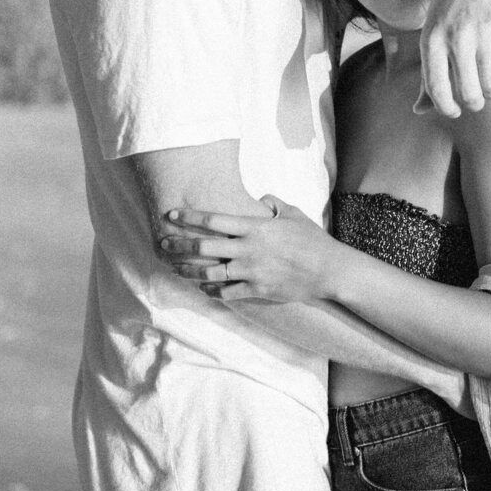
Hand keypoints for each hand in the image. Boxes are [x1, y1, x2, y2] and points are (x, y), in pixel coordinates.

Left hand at [159, 196, 335, 302]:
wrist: (328, 270)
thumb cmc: (312, 239)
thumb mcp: (293, 213)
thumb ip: (273, 204)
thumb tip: (260, 198)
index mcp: (255, 228)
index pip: (215, 220)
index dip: (190, 217)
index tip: (172, 215)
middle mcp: (248, 249)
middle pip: (205, 247)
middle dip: (180, 245)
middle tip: (162, 243)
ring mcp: (251, 271)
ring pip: (210, 272)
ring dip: (189, 271)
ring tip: (175, 268)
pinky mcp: (257, 290)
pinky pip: (227, 292)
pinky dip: (212, 290)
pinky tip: (203, 287)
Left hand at [417, 0, 490, 116]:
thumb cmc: (449, 13)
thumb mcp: (431, 38)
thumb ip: (427, 76)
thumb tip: (419, 111)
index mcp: (432, 40)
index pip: (437, 89)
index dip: (446, 109)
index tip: (453, 111)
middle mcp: (457, 37)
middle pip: (470, 94)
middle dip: (474, 104)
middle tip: (474, 99)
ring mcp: (484, 32)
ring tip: (487, 83)